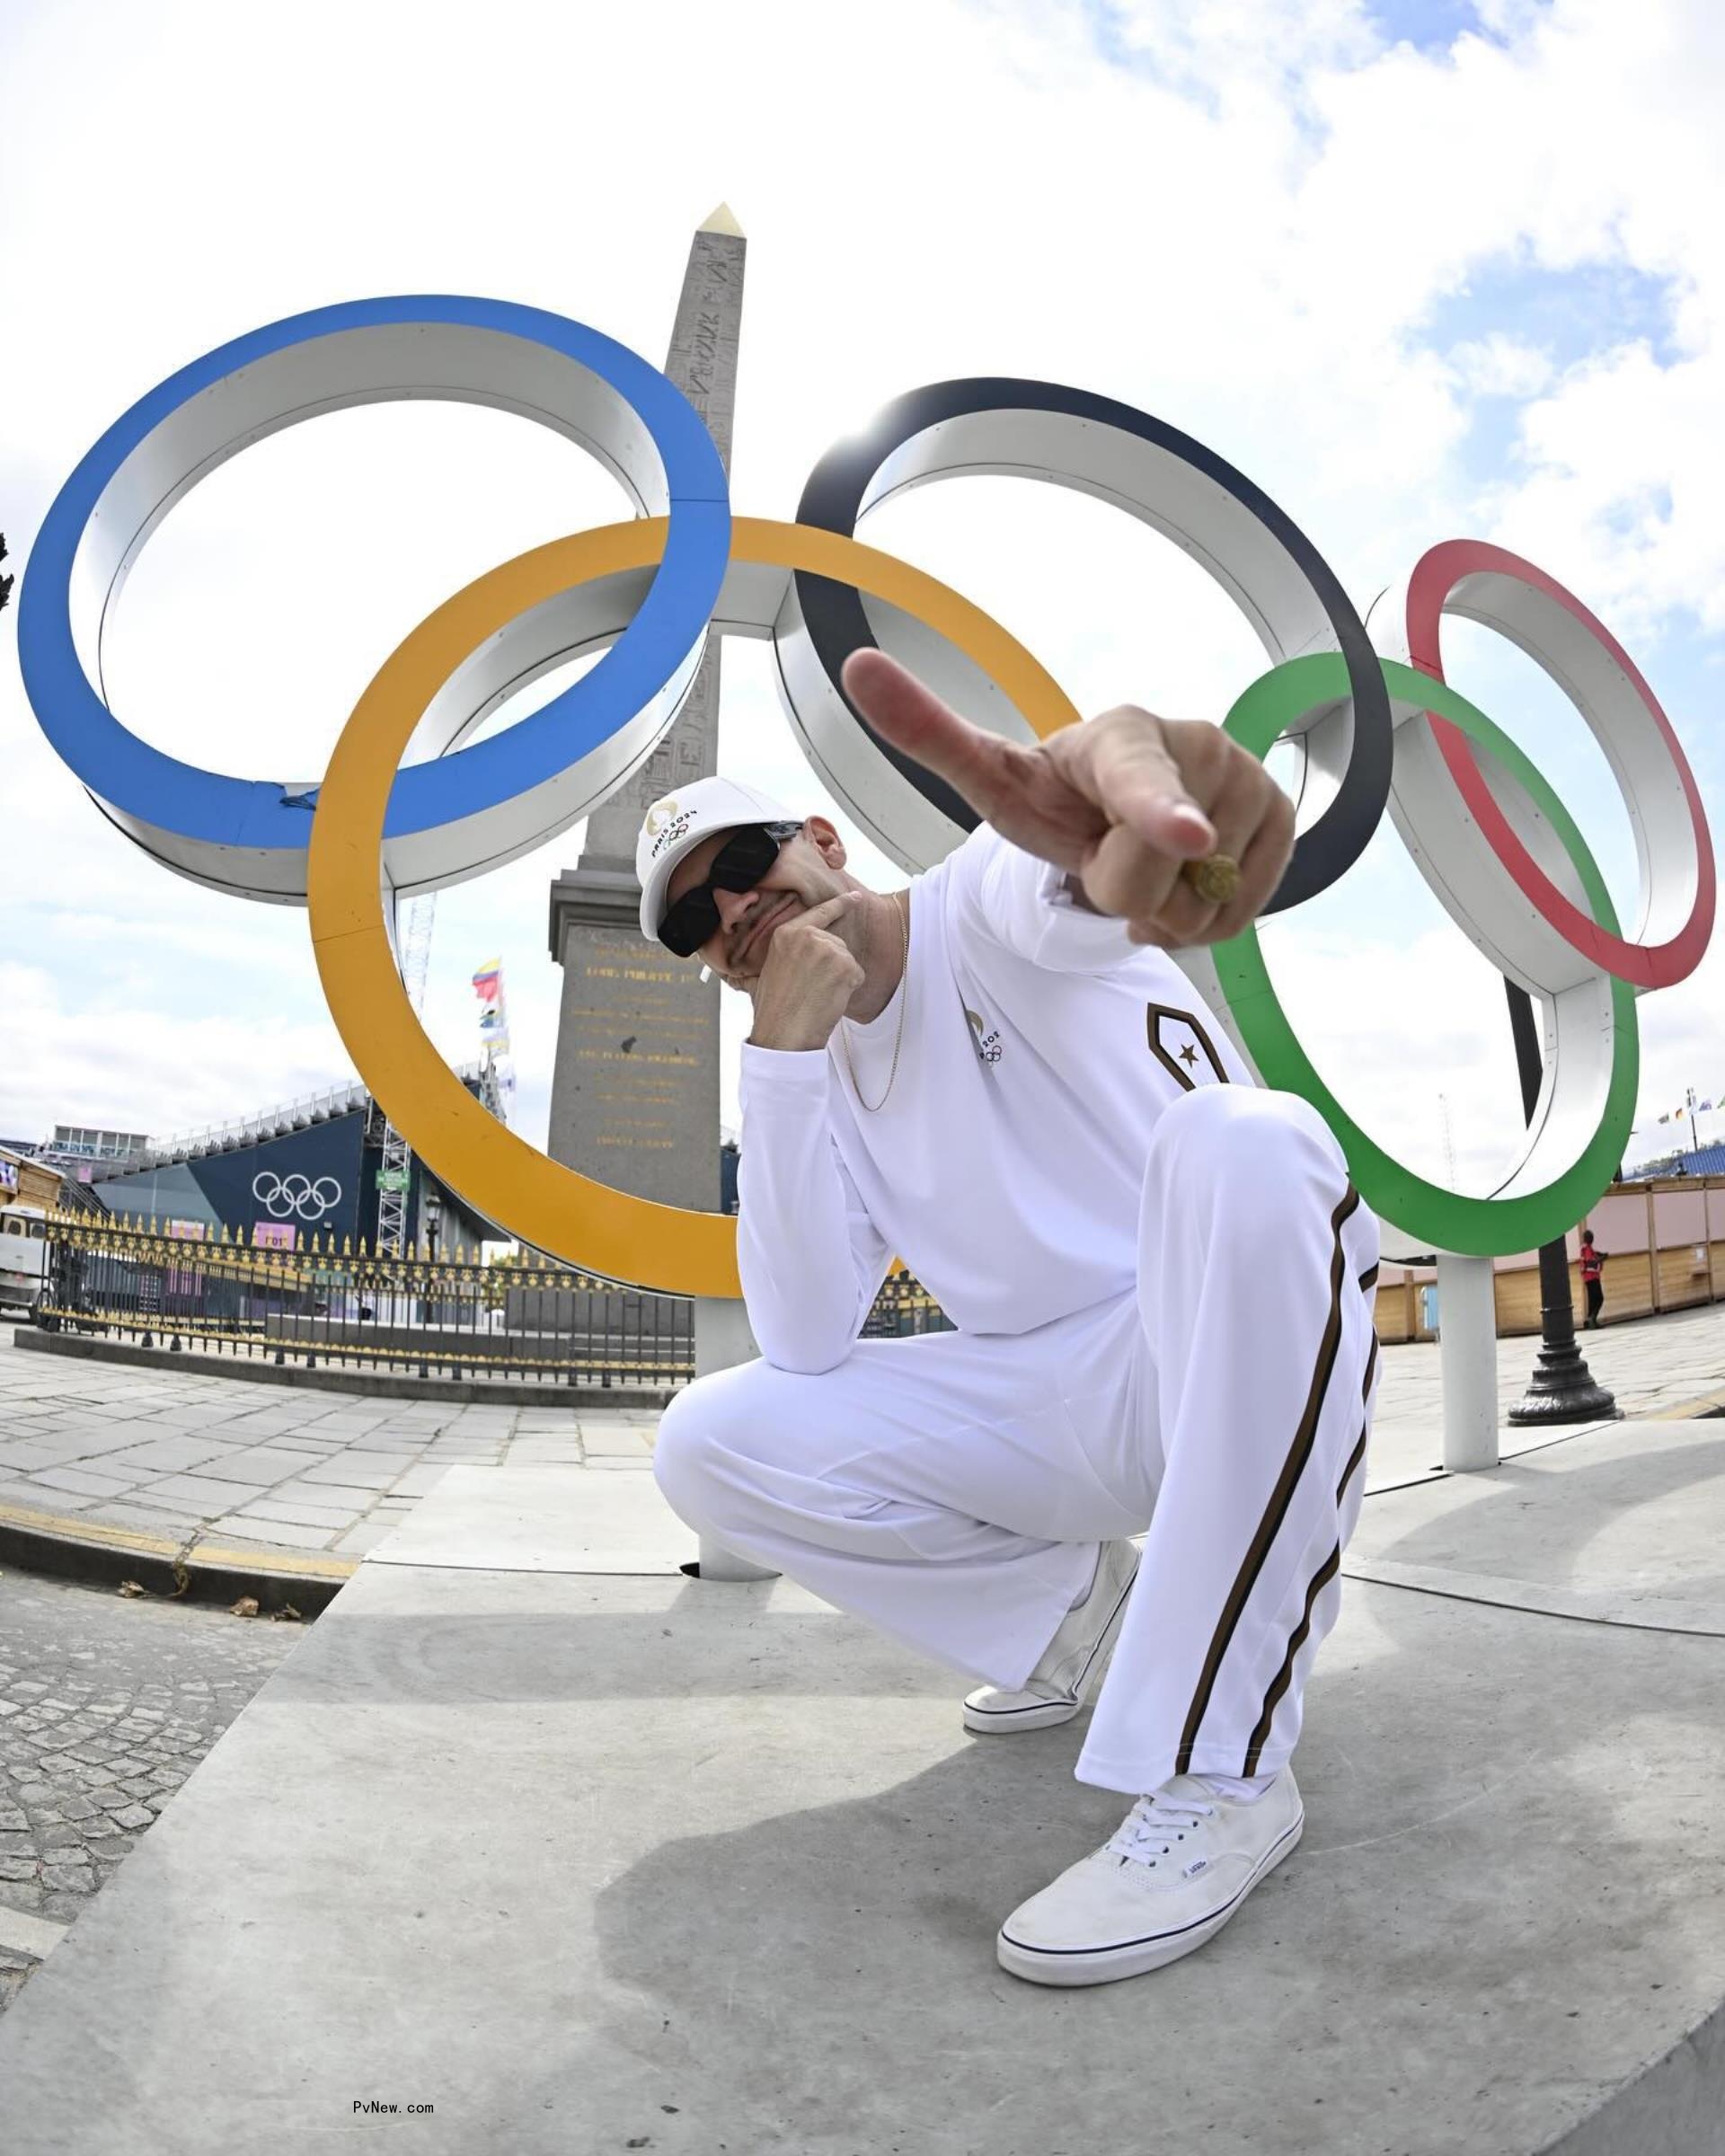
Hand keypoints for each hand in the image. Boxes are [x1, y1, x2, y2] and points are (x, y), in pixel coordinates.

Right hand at [747, 892, 867, 1050]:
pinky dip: (848, 990)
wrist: (782, 1035)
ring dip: (840, 980)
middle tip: (813, 989)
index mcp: (785, 933)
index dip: (840, 904)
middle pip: (836, 943)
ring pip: (847, 960)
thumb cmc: (773, 1011)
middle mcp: (807, 936)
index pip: (819, 912)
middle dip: (833, 966)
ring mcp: (827, 949)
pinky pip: (857, 975)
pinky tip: (829, 1000)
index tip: (855, 897)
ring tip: (817, 995)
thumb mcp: (766, 972)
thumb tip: (778, 960)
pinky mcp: (845, 966)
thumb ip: (783, 956)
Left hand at [842, 650, 1295, 944]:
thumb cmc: (1055, 791)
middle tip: (1105, 856)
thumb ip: (930, 731)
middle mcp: (1199, 745)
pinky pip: (1240, 914)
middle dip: (1118, 892)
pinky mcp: (1282, 824)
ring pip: (1200, 906)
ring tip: (1146, 865)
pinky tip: (1182, 880)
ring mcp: (1250, 784)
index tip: (1187, 836)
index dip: (1163, 814)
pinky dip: (1204, 919)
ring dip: (1162, 911)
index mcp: (1123, 735)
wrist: (1120, 801)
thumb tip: (855, 665)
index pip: (1141, 783)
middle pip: (1152, 879)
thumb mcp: (993, 775)